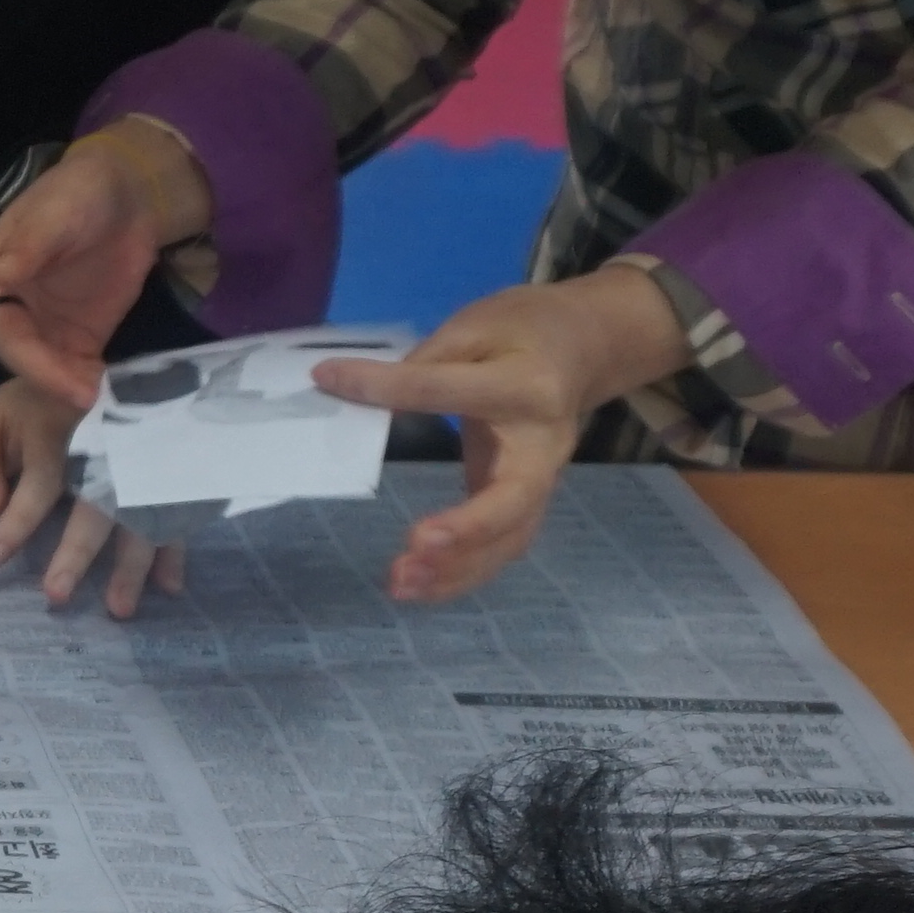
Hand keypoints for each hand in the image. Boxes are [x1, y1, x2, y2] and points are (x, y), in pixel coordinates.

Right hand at [0, 117, 214, 407]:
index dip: (25, 355)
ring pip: (40, 369)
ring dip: (64, 386)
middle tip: (83, 394)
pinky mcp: (74, 338)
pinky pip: (72, 370)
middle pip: (13, 354)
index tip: (59, 374)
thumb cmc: (79, 193)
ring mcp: (40, 326)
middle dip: (44, 377)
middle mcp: (6, 309)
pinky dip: (84, 382)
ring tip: (97, 396)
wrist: (126, 196)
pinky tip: (105, 389)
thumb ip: (29, 245)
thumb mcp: (55, 210)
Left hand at [0, 376, 182, 617]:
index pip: (41, 477)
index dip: (18, 519)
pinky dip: (174, 550)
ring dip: (133, 564)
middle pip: (98, 497)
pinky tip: (168, 586)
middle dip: (78, 550)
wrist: (86, 371)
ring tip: (118, 610)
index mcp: (58, 424)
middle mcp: (107, 440)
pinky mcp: (162, 470)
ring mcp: (141, 455)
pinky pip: (173, 510)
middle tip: (55, 595)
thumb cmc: (28, 411)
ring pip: (142, 510)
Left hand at [307, 265, 691, 602]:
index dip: (388, 386)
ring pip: (511, 538)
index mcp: (526, 386)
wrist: (582, 347)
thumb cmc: (521, 332)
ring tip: (401, 583)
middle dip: (468, 528)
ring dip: (458, 569)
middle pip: (515, 497)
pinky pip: (502, 547)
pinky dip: (463, 574)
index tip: (331, 380)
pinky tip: (419, 586)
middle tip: (417, 545)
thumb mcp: (473, 326)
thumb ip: (421, 362)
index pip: (449, 391)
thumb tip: (348, 386)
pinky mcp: (528, 502)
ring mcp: (542, 479)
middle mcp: (544, 443)